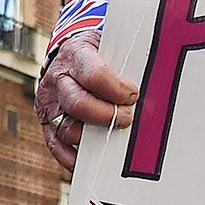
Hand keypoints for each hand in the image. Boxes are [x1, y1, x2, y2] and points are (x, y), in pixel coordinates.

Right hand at [35, 36, 138, 176]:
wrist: (69, 52)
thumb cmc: (97, 51)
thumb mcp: (111, 45)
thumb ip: (127, 61)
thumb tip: (156, 79)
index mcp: (76, 55)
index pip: (94, 75)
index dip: (116, 89)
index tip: (133, 94)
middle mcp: (58, 80)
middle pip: (78, 104)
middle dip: (107, 116)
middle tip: (127, 117)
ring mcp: (50, 103)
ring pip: (67, 129)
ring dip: (93, 138)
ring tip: (113, 134)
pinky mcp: (47, 122)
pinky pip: (56, 145)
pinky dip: (72, 158)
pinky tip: (90, 160)